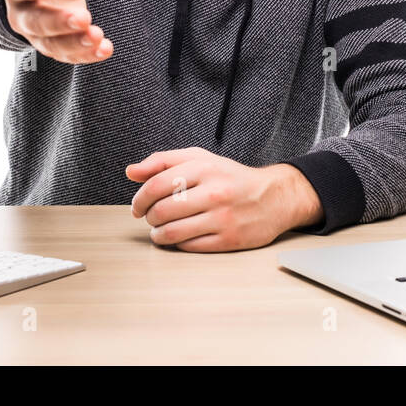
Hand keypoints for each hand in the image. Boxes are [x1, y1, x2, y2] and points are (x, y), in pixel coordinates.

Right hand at [1, 0, 112, 62]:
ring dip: (75, 44)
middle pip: (36, 23)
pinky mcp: (57, 46)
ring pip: (52, 45)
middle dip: (59, 23)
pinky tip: (106, 49)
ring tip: (97, 38)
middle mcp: (22, 13)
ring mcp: (39, 34)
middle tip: (84, 18)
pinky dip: (87, 55)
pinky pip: (69, 55)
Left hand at [126, 148, 322, 251]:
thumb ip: (163, 161)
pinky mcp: (229, 240)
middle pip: (162, 211)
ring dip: (158, 234)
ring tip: (160, 230)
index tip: (137, 206)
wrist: (274, 197)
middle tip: (150, 218)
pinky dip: (178, 244)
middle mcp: (214, 192)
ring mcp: (223, 218)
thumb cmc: (231, 177)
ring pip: (172, 232)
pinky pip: (189, 246)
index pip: (157, 185)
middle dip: (149, 217)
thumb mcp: (199, 158)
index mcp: (204, 168)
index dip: (140, 199)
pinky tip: (180, 237)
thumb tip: (130, 172)